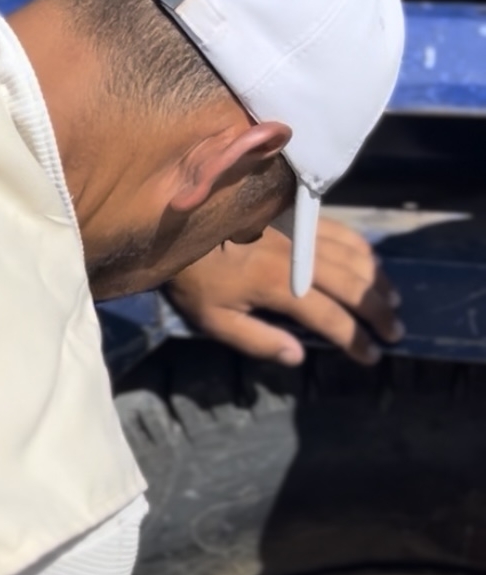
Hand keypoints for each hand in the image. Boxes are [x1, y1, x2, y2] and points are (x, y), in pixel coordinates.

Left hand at [165, 219, 403, 367]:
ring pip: (353, 256)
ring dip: (376, 280)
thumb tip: (297, 356)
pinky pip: (341, 231)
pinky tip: (371, 264)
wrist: (178, 226)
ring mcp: (299, 233)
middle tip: (395, 331)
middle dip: (377, 310)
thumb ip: (257, 341)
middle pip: (351, 285)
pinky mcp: (296, 217)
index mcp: (277, 286)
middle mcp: (297, 256)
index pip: (328, 317)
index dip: (354, 339)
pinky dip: (363, 250)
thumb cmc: (193, 280)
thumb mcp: (215, 321)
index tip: (371, 356)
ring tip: (393, 302)